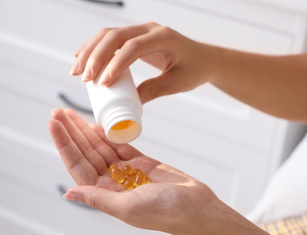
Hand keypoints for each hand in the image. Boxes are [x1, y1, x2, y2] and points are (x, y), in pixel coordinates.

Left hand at [48, 108, 217, 232]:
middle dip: (71, 133)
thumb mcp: (128, 208)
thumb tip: (68, 193)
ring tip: (70, 114)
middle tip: (57, 112)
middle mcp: (112, 183)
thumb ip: (99, 199)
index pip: (78, 166)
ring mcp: (127, 172)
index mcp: (106, 194)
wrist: (196, 207)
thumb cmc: (165, 212)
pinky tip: (95, 125)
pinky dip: (107, 135)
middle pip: (86, 153)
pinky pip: (119, 146)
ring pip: (100, 147)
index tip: (54, 124)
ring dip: (85, 131)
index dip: (65, 145)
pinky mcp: (142, 163)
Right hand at [70, 22, 216, 103]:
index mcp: (164, 37)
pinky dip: (94, 48)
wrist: (202, 59)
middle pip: (115, 36)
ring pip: (108, 34)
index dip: (116, 64)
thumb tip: (129, 105)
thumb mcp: (177, 83)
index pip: (134, 46)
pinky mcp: (134, 36)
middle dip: (96, 56)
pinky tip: (81, 60)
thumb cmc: (194, 70)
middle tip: (84, 78)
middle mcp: (150, 29)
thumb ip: (154, 90)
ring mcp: (141, 30)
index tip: (104, 83)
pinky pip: (110, 39)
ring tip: (76, 72)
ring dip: (90, 51)